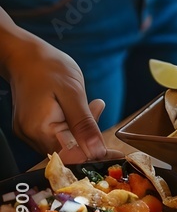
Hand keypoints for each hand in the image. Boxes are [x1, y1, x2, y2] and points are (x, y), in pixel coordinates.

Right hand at [0, 30, 120, 163]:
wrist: (24, 54)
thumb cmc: (47, 67)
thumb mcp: (73, 93)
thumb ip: (85, 124)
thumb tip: (98, 151)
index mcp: (40, 128)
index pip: (72, 156)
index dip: (95, 156)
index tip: (116, 154)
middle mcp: (32, 135)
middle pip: (69, 151)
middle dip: (90, 137)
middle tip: (99, 110)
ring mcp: (31, 131)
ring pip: (65, 142)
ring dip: (83, 129)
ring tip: (91, 105)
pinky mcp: (34, 127)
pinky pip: (58, 134)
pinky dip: (73, 125)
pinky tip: (79, 109)